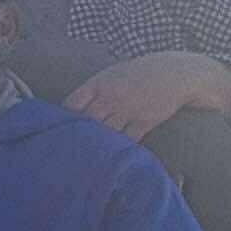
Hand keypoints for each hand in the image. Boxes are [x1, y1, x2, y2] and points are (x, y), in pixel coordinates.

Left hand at [69, 50, 230, 142]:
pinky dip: (120, 148)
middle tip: (66, 148)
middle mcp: (111, 98)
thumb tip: (69, 109)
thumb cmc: (137, 75)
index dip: (63, 117)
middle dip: (77, 135)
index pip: (72, 103)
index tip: (57, 128)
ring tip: (86, 156)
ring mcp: (128, 110)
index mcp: (99, 84)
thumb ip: (92, 91)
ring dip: (97, 144)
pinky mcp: (144, 122)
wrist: (173, 74)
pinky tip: (112, 155)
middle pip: (87, 121)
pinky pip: (128, 140)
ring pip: (106, 133)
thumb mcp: (111, 75)